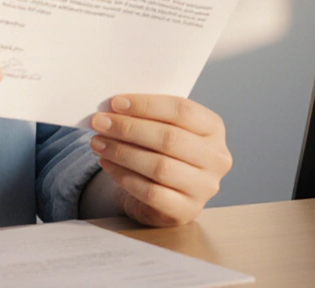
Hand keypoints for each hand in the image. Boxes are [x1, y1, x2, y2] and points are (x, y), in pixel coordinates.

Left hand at [89, 94, 231, 225]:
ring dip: (122, 152)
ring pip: (160, 167)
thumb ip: (146, 113)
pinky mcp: (186, 211)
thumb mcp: (162, 124)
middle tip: (99, 122)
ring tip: (98, 142)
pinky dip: (124, 176)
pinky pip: (151, 193)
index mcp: (213, 127)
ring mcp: (204, 188)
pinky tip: (107, 163)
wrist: (163, 189)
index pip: (182, 110)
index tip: (115, 103)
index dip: (146, 105)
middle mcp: (216, 158)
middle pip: (170, 139)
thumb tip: (112, 108)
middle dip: (128, 129)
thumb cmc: (160, 146)